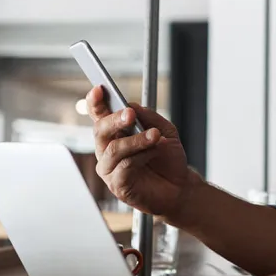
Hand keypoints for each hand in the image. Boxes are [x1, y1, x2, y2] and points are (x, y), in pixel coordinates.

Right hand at [87, 86, 201, 224]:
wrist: (180, 186)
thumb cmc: (168, 159)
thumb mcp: (165, 131)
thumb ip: (148, 118)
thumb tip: (131, 105)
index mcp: (116, 133)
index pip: (99, 115)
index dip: (95, 102)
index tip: (99, 89)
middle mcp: (108, 150)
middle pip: (100, 130)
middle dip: (115, 120)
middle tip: (130, 114)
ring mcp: (110, 168)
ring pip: (114, 149)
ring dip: (135, 140)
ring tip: (155, 136)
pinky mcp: (117, 185)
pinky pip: (124, 166)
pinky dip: (142, 156)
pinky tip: (155, 151)